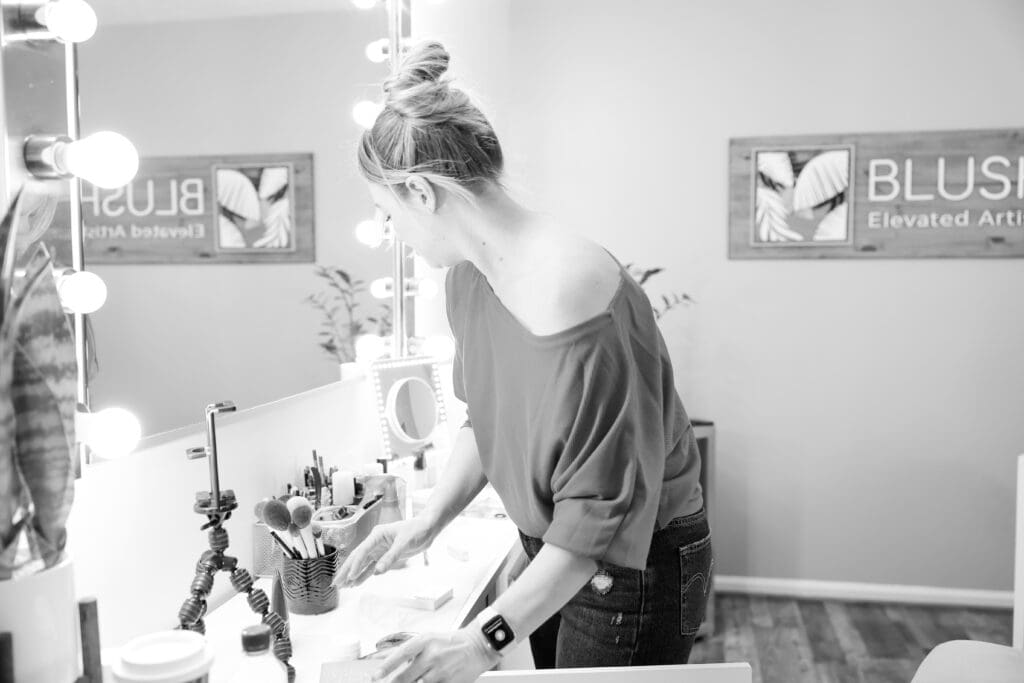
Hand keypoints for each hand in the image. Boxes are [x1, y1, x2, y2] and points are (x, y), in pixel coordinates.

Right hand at [333, 517, 434, 586]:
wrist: (428, 528)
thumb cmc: (417, 530)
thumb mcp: (404, 543)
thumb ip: (391, 557)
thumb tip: (378, 571)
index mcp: (377, 534)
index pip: (362, 551)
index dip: (355, 565)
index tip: (349, 577)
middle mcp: (375, 542)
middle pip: (357, 557)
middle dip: (346, 571)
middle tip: (336, 583)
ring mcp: (379, 549)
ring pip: (362, 564)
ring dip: (352, 575)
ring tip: (342, 586)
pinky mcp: (385, 556)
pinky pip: (371, 567)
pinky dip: (364, 575)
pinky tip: (356, 583)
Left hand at [372, 628, 500, 682]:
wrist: (477, 646)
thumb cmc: (452, 642)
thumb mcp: (430, 639)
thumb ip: (412, 651)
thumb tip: (392, 663)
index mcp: (425, 641)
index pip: (401, 654)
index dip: (386, 666)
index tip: (375, 676)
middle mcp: (432, 655)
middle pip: (405, 677)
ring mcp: (440, 671)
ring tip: (416, 679)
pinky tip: (428, 681)